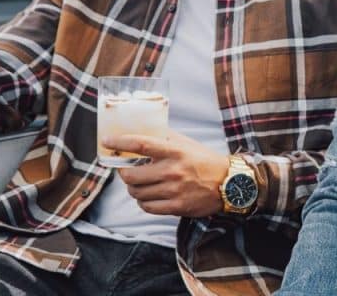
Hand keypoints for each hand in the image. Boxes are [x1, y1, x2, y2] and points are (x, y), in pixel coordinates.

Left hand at [104, 130, 228, 217]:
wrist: (230, 184)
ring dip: (134, 188)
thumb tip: (143, 130)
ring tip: (139, 184)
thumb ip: (166, 138)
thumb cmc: (206, 161)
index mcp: (174, 152)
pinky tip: (148, 197)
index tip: (107, 142)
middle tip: (126, 170)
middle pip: (131, 175)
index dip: (120, 143)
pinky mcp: (176, 207)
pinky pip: (147, 207)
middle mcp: (172, 171)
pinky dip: (143, 202)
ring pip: (137, 193)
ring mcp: (173, 191)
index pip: (141, 145)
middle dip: (124, 174)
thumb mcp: (187, 144)